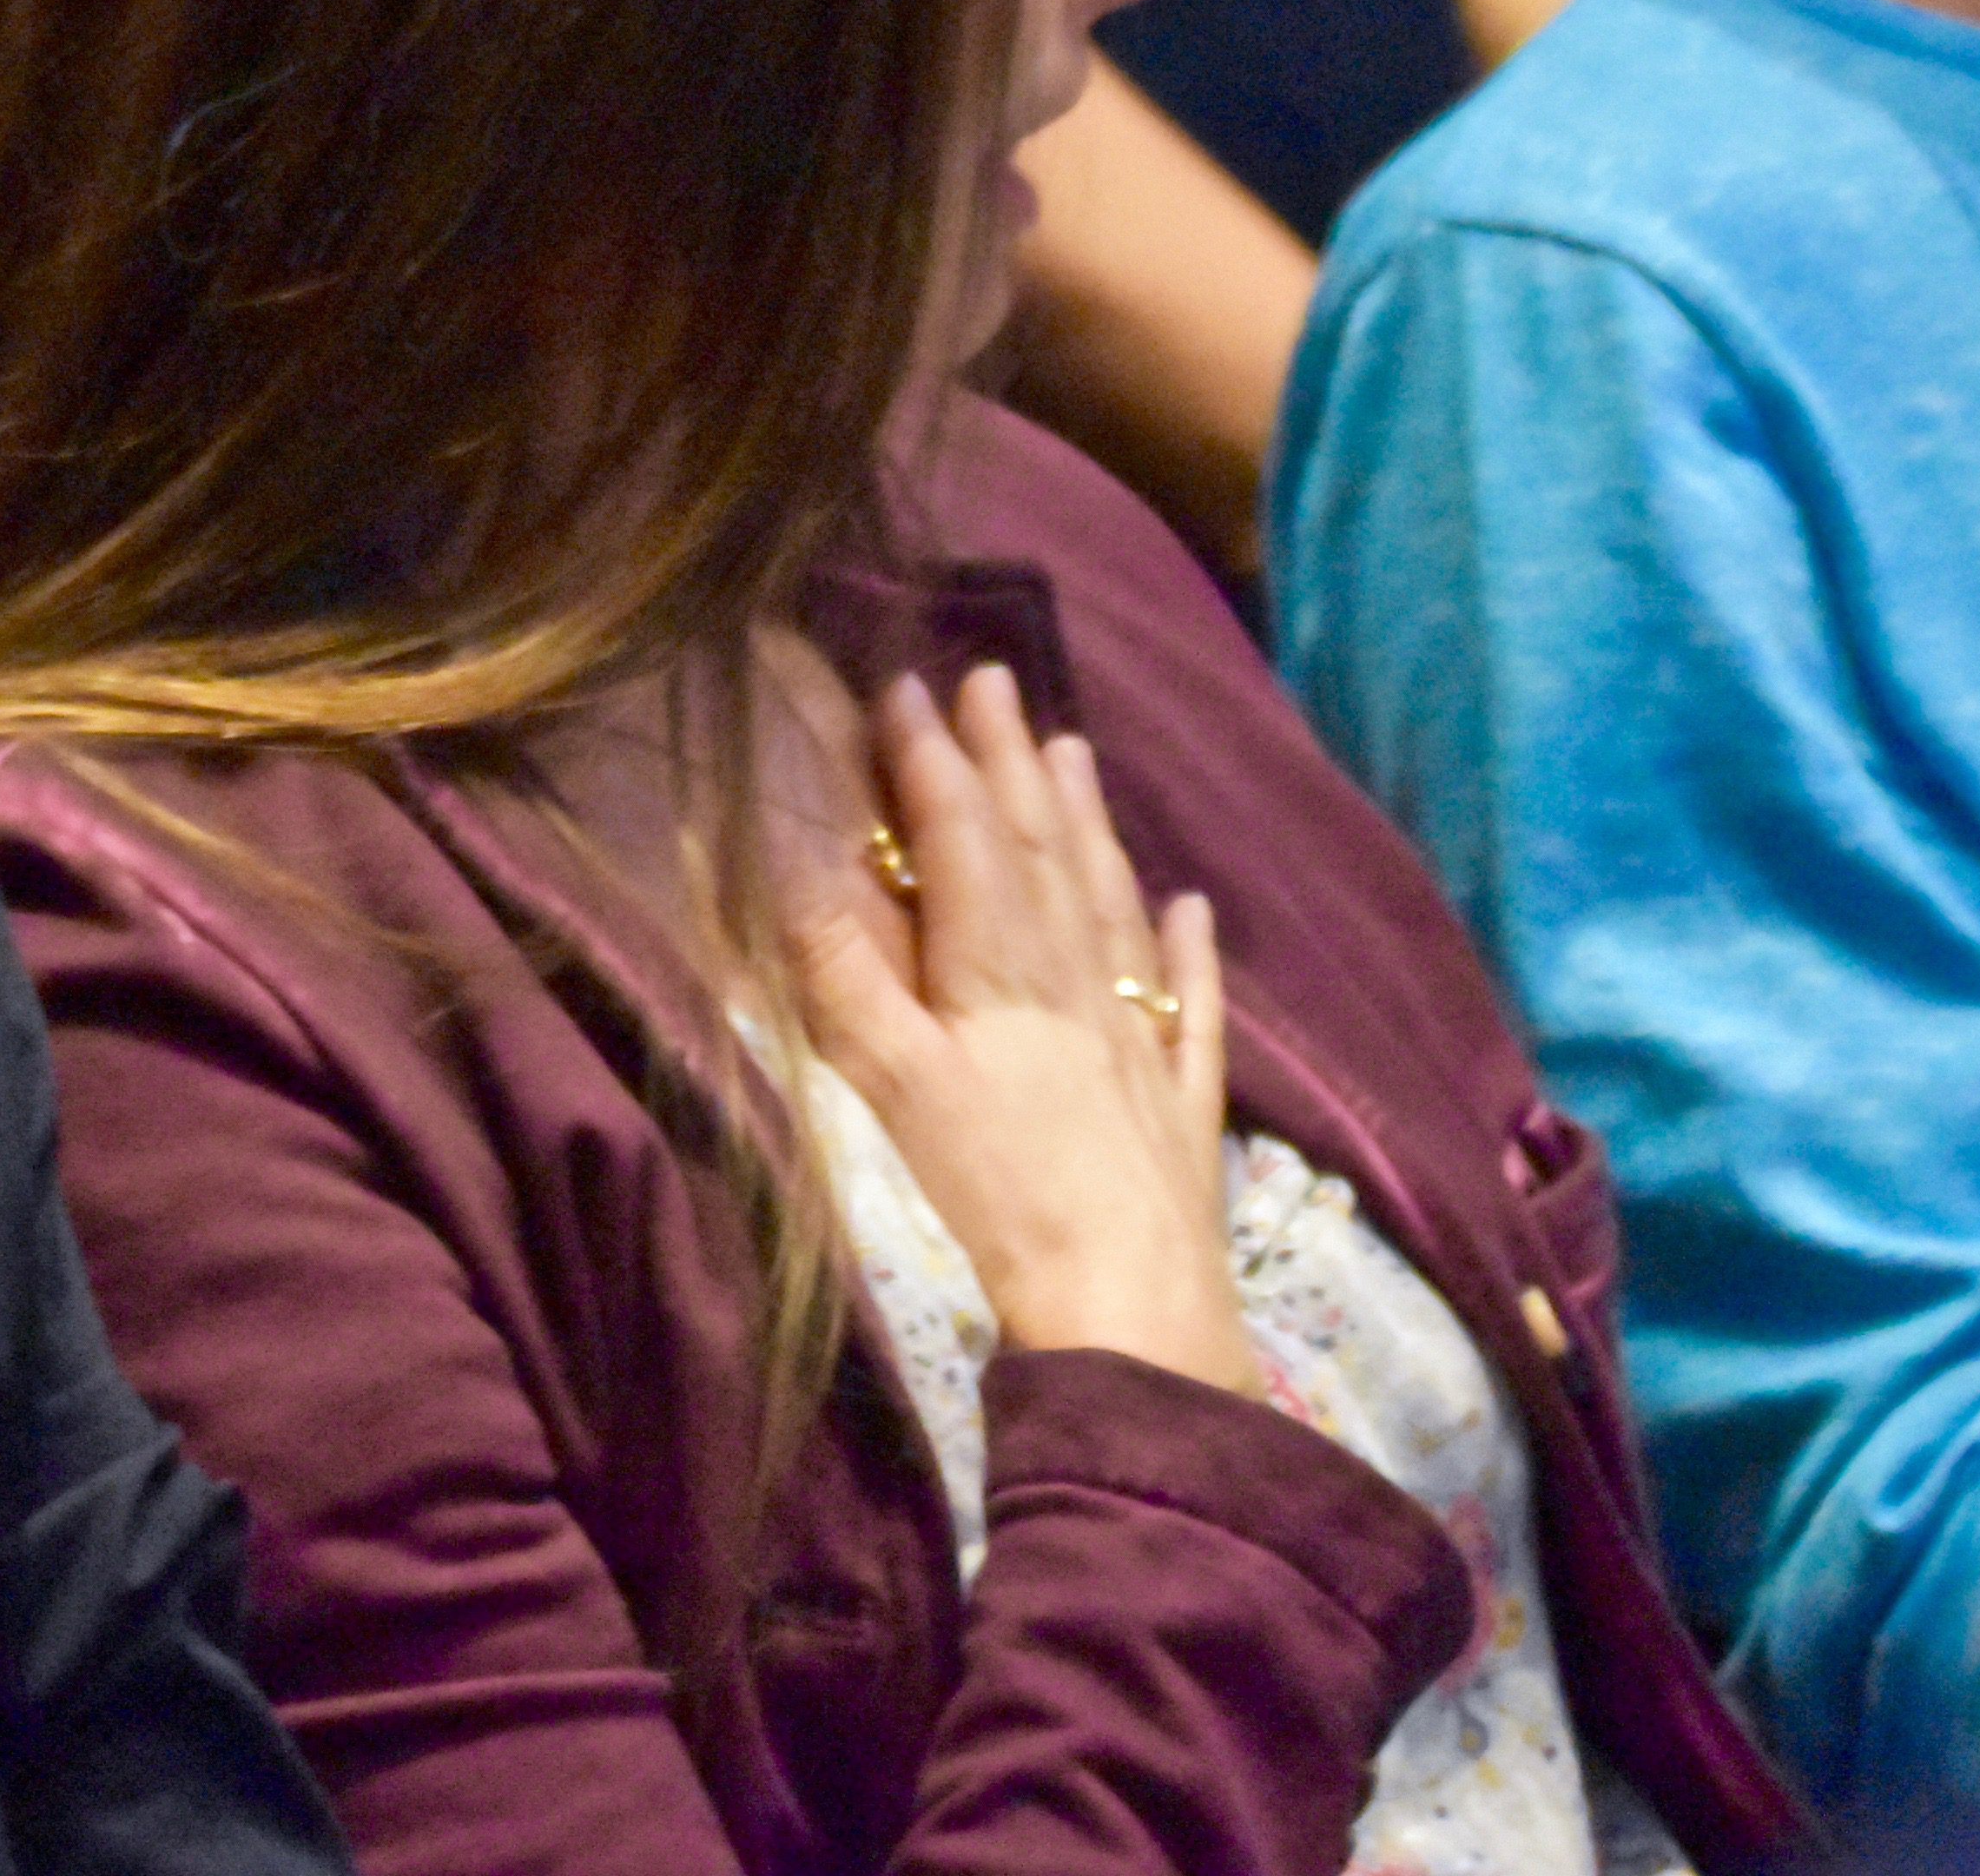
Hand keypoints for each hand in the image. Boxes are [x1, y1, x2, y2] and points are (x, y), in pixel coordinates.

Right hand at [784, 663, 1250, 1394]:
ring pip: (1111, 901)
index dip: (933, 762)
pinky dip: (1188, 945)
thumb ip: (842, 971)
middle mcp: (1077, 977)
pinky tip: (1191, 905)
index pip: (964, 839)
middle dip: (1012, 761)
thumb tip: (788, 864)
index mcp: (1000, 968)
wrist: (1130, 1301)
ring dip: (1088, 822)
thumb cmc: (1001, 1189)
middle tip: (998, 677)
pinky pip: (1188, 997)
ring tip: (1075, 750)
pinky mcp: (1180, 1094)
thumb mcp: (894, 1084)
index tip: (907, 687)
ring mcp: (1139, 1032)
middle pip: (1042, 850)